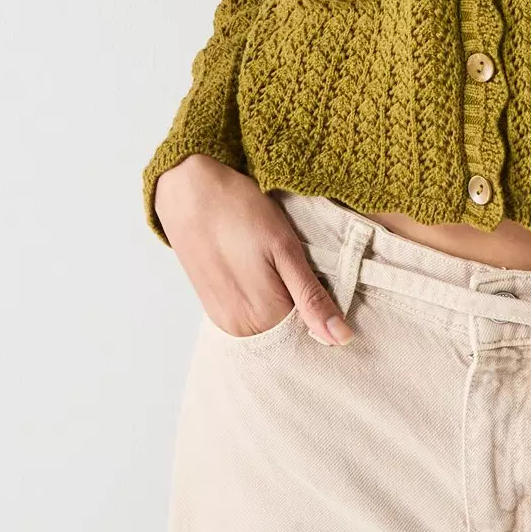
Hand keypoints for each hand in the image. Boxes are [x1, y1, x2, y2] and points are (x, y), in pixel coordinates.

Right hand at [153, 154, 354, 345]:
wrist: (189, 192)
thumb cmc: (240, 212)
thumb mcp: (285, 249)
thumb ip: (312, 298)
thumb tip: (342, 339)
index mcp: (263, 318)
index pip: (311, 338)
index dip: (329, 317)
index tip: (336, 292)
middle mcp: (240, 329)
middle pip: (289, 335)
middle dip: (308, 316)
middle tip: (314, 276)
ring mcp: (223, 320)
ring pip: (270, 328)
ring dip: (287, 309)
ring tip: (287, 272)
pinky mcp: (214, 307)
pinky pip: (251, 319)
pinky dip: (267, 304)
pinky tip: (268, 277)